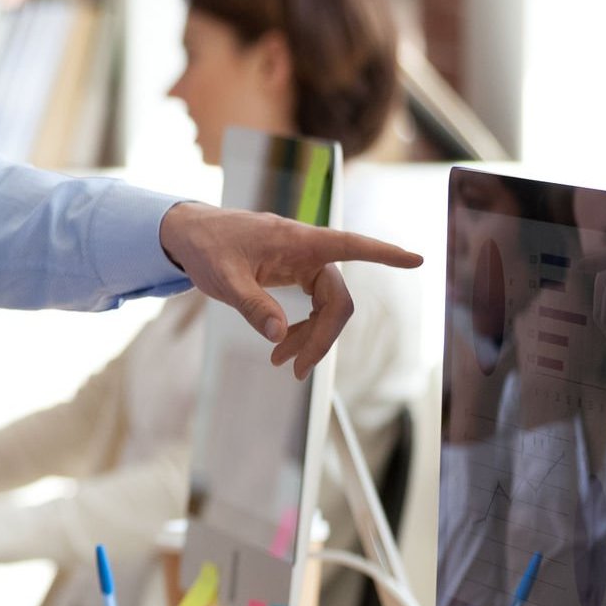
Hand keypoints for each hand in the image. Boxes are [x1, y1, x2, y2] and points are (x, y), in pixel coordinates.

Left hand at [157, 203, 420, 378]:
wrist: (188, 235)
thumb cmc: (207, 247)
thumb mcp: (223, 279)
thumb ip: (252, 306)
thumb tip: (279, 336)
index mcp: (298, 241)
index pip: (350, 245)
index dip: (384, 254)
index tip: (417, 259)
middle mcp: (307, 250)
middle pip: (336, 298)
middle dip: (322, 336)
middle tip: (296, 370)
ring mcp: (301, 262)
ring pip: (325, 306)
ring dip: (311, 337)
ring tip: (281, 364)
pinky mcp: (293, 273)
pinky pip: (311, 305)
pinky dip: (301, 328)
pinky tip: (282, 346)